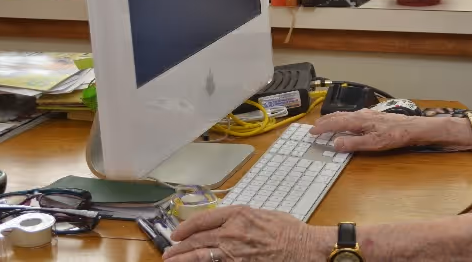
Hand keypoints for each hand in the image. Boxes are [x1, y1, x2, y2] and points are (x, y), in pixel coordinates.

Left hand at [162, 206, 325, 261]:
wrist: (303, 247)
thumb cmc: (288, 230)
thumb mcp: (262, 214)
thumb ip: (242, 218)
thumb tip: (229, 222)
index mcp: (238, 214)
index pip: (203, 219)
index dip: (186, 226)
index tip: (177, 232)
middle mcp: (232, 231)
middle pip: (197, 238)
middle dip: (180, 246)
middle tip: (169, 250)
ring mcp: (233, 252)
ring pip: (199, 255)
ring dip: (182, 259)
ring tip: (171, 261)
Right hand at [310, 109, 424, 151]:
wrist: (412, 127)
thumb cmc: (394, 136)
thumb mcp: (372, 143)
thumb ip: (353, 143)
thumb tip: (335, 144)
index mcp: (358, 120)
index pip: (335, 123)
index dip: (322, 128)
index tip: (311, 133)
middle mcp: (361, 114)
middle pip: (338, 116)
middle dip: (325, 122)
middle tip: (314, 128)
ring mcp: (367, 113)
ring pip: (345, 114)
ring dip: (333, 119)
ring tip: (325, 123)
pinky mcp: (373, 115)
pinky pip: (352, 115)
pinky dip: (343, 118)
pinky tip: (346, 121)